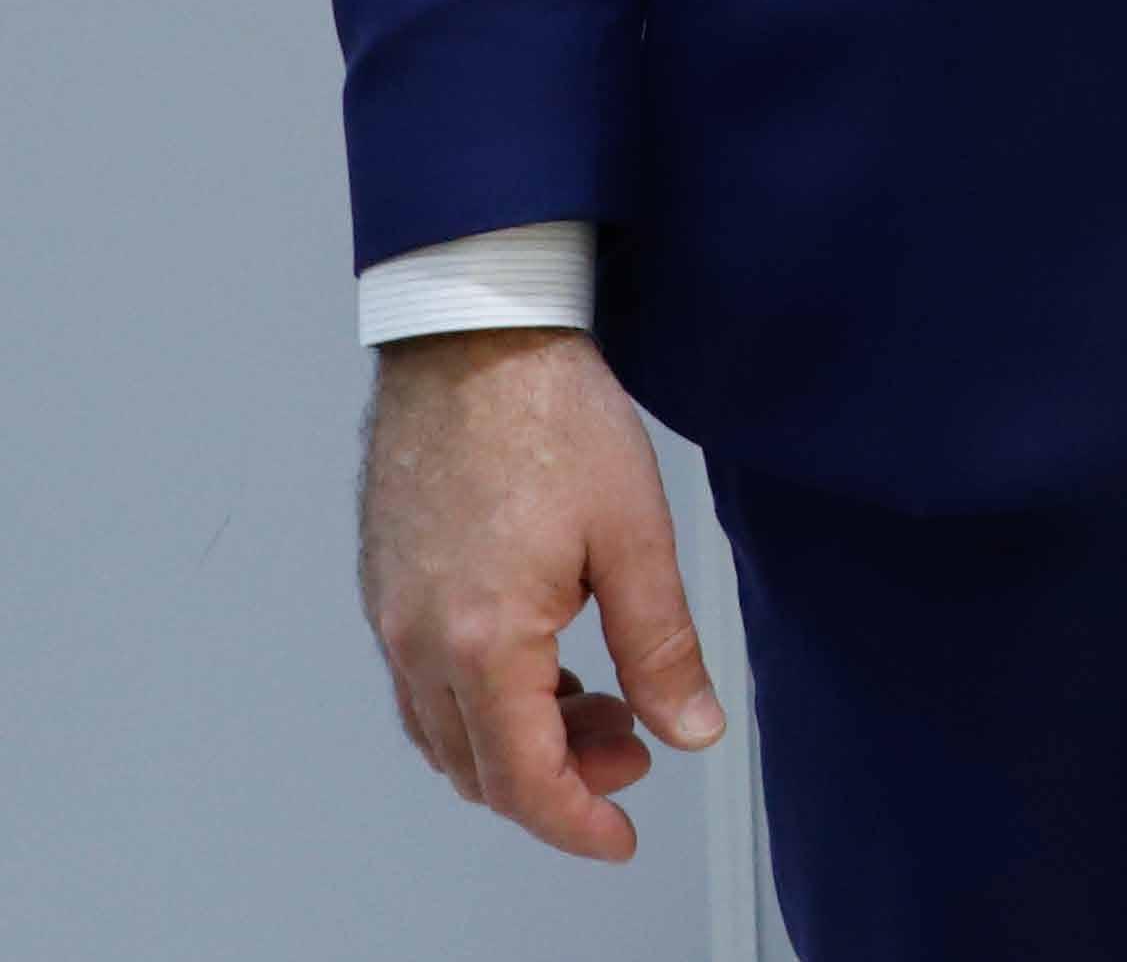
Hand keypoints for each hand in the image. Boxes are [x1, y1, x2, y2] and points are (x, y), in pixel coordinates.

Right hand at [358, 328, 724, 861]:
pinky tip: (548, 663)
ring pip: (447, 732)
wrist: (473, 339)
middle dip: (560, 779)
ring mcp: (392, 618)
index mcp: (482, 640)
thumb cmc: (549, 419)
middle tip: (635, 747)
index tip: (619, 837)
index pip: (522, 778)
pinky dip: (486, 702)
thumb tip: (689, 728)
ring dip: (521, 742)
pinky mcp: (388, 590)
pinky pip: (426, 685)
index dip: (576, 821)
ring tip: (603, 700)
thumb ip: (661, 646)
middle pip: (479, 767)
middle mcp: (418, 643)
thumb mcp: (635, 536)